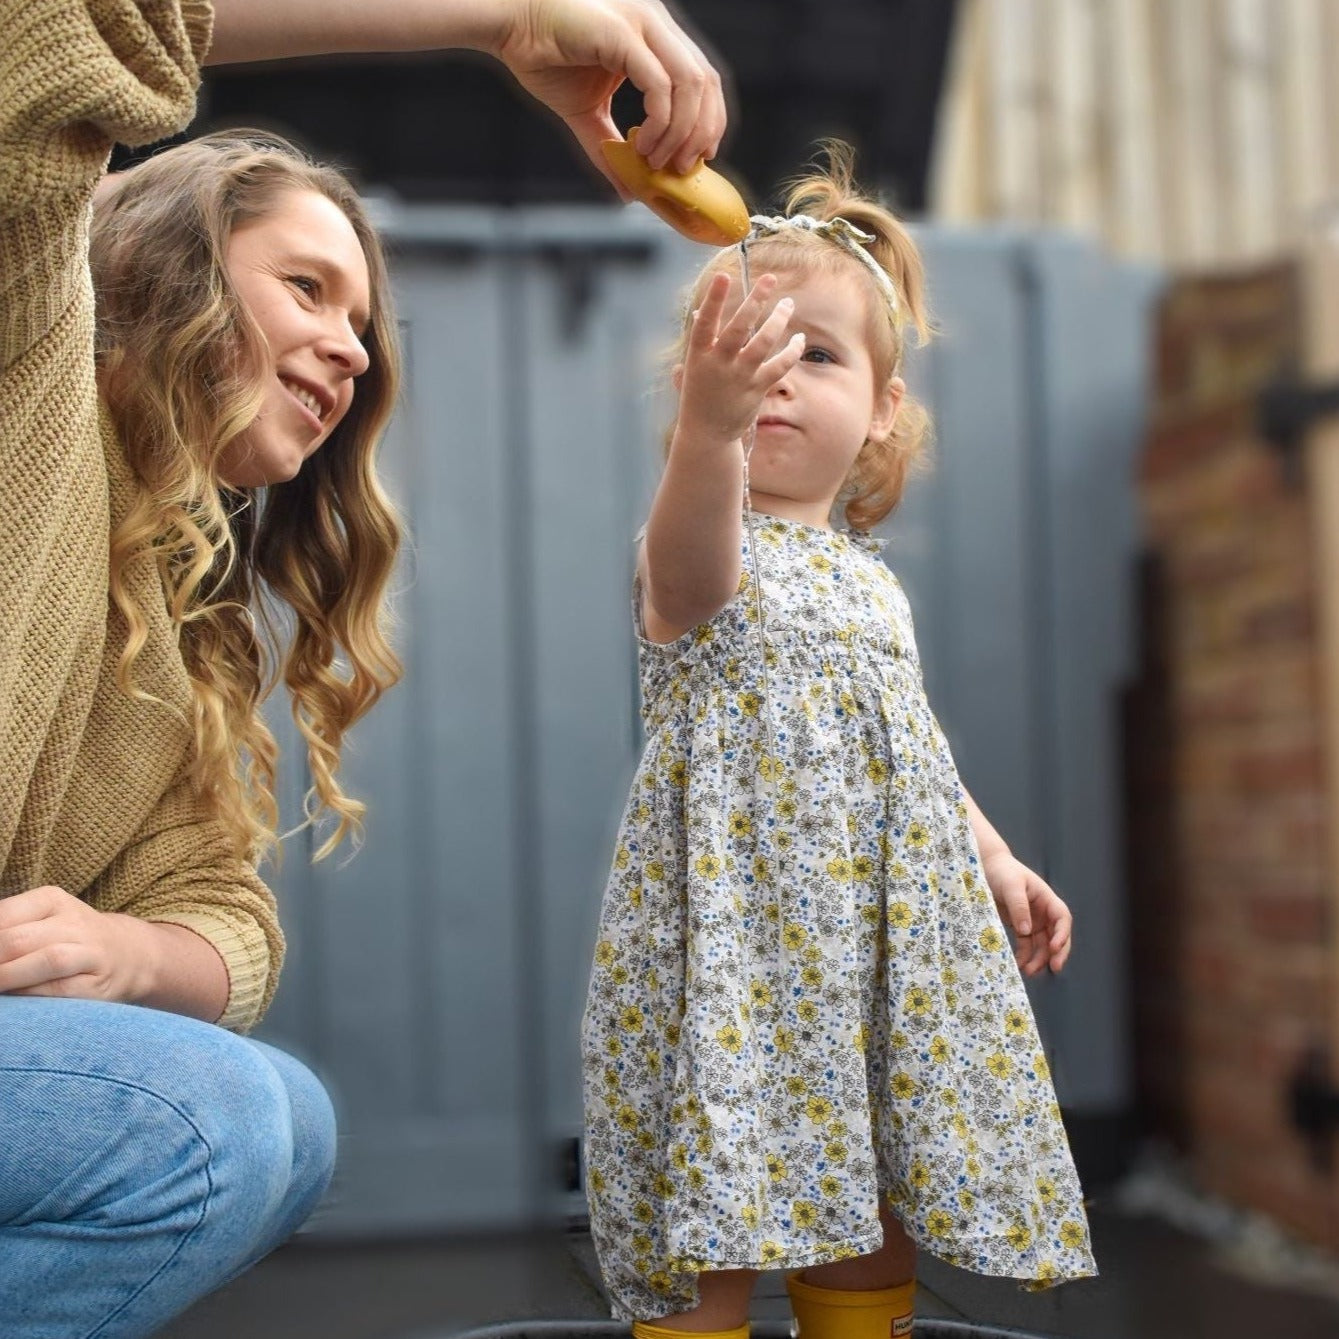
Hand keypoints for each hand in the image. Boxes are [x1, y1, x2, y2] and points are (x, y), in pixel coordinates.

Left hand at [0, 886, 149, 1001]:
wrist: (129, 954)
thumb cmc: (68, 938)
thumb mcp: (40, 918)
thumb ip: (5, 928)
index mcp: (51, 900)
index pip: (2, 916)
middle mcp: (74, 922)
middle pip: (17, 940)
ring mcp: (90, 953)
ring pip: (46, 960)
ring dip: (7, 977)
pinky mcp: (96, 985)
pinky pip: (60, 990)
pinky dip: (31, 996)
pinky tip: (15, 1000)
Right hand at [490, 0, 726, 186]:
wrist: (507, 25)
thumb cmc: (542, 57)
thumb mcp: (587, 114)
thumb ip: (611, 150)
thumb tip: (629, 192)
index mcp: (655, 37)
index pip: (704, 79)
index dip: (710, 122)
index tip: (696, 158)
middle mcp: (656, 24)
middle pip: (707, 81)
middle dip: (703, 132)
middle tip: (683, 168)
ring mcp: (642, 24)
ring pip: (691, 84)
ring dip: (682, 132)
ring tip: (657, 162)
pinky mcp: (623, 33)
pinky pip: (659, 85)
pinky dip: (660, 122)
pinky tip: (641, 144)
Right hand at [676, 272, 804, 445]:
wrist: (707, 434)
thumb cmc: (698, 396)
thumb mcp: (693, 368)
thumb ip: (700, 342)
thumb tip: (701, 313)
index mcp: (699, 356)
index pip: (706, 322)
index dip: (713, 299)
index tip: (723, 276)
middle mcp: (720, 364)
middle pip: (740, 327)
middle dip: (755, 300)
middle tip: (768, 278)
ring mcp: (740, 376)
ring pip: (764, 342)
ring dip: (778, 320)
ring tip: (787, 303)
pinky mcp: (757, 389)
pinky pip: (780, 365)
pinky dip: (792, 351)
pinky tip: (799, 339)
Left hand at [980, 851, 1072, 976]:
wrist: (986, 867)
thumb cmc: (1001, 872)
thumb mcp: (1011, 886)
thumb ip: (1019, 907)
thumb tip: (1027, 931)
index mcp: (1046, 899)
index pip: (1062, 918)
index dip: (1062, 934)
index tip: (1055, 947)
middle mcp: (1043, 911)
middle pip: (1057, 935)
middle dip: (1057, 953)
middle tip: (1055, 968)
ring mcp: (1032, 920)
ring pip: (1042, 944)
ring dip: (1039, 959)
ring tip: (1030, 972)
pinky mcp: (1019, 926)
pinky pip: (1026, 945)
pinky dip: (1025, 956)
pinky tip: (1020, 966)